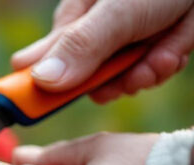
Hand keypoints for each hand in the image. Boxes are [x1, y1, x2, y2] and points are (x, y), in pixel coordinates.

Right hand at [11, 0, 193, 102]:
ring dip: (143, 74)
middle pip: (84, 78)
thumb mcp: (118, 12)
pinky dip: (164, 66)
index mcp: (73, 18)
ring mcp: (124, 39)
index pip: (40, 60)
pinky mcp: (152, 46)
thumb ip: (80, 46)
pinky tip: (174, 51)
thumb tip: (41, 80)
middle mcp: (94, 31)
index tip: (36, 109)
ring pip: (121, 78)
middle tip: (125, 78)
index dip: (41, 85)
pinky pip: (149, 71)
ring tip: (161, 57)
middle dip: (109, 82)